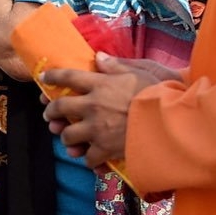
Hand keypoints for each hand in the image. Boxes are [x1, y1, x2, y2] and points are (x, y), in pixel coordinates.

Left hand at [43, 54, 170, 168]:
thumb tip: (99, 56)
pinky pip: (88, 158)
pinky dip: (88, 158)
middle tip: (49, 115)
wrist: (171, 122)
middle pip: (60, 107)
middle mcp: (93, 106)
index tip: (44, 78)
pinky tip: (90, 157)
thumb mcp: (140, 72)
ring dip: (66, 137)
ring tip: (68, 138)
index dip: (53, 76)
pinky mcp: (105, 149)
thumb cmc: (160, 93)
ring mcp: (97, 129)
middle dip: (51, 111)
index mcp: (100, 84)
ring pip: (68, 135)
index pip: (68, 76)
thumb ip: (116, 65)